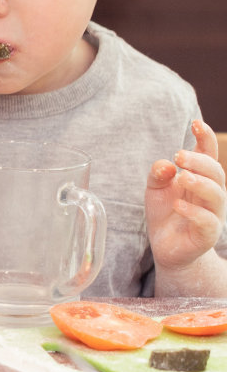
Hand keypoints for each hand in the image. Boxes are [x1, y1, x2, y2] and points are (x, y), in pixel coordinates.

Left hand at [146, 119, 226, 273]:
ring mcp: (213, 213)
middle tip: (179, 155)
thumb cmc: (165, 213)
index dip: (205, 138)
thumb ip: (158, 174)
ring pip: (216, 195)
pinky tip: (179, 205)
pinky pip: (207, 221)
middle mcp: (212, 193)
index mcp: (201, 178)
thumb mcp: (155, 189)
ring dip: (200, 183)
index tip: (195, 123)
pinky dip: (194, 212)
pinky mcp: (207, 234)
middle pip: (215, 172)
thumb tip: (166, 164)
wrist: (167, 248)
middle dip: (199, 161)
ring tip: (183, 177)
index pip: (209, 154)